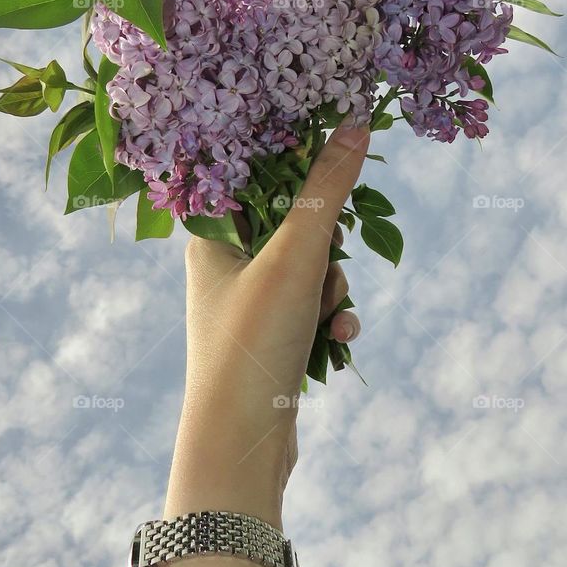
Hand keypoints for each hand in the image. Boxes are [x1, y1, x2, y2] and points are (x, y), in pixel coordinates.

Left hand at [164, 118, 370, 527]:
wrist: (241, 445)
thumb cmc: (253, 342)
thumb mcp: (296, 255)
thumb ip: (327, 188)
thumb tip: (356, 121)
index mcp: (210, 237)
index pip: (258, 180)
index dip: (301, 180)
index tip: (330, 188)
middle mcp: (223, 268)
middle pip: (294, 228)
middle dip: (326, 250)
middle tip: (325, 269)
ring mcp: (247, 307)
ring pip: (311, 272)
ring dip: (332, 290)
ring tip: (327, 316)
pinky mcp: (270, 342)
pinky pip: (312, 311)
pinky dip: (329, 322)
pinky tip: (338, 342)